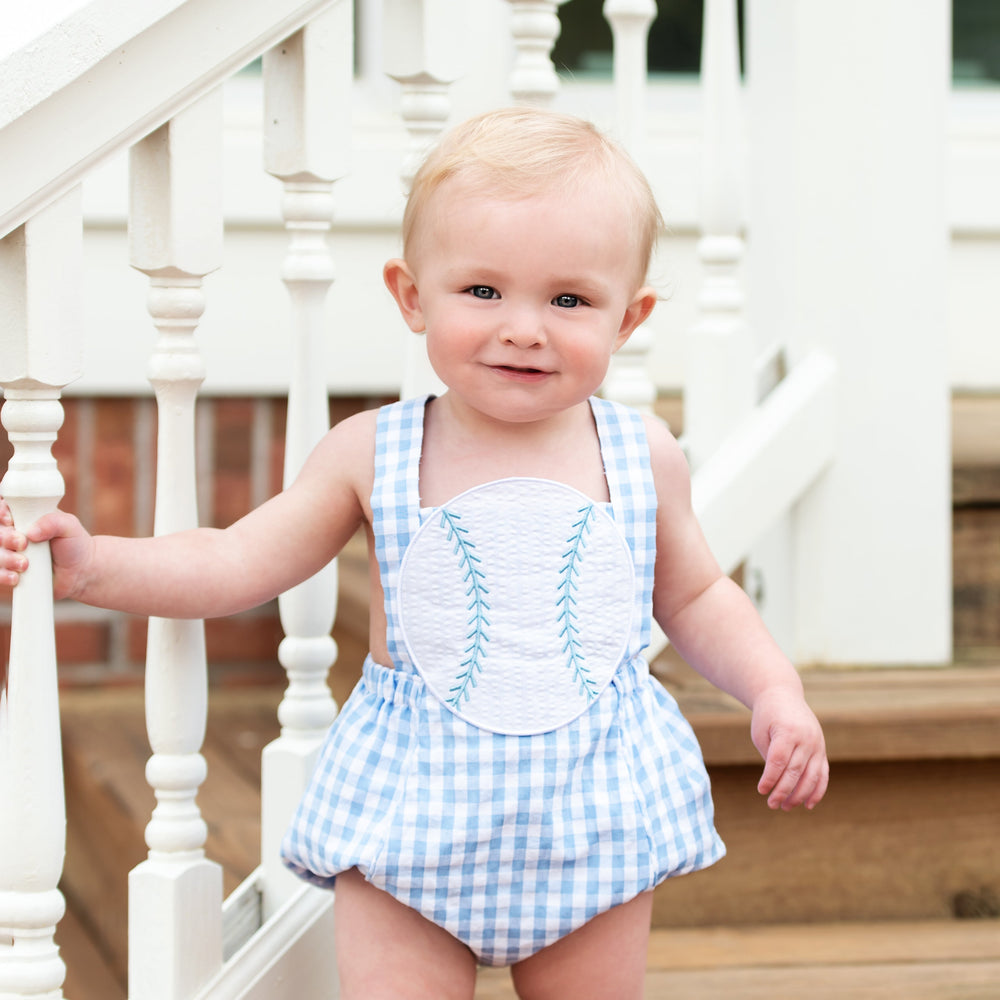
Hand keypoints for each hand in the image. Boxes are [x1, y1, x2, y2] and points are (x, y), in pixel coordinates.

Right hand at [0, 498, 94, 600]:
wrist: (80, 572)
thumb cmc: (74, 544)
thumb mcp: (69, 526)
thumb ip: (53, 522)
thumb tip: (31, 532)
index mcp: (25, 516)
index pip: (2, 508)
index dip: (1, 513)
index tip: (10, 521)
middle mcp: (13, 533)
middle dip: (5, 538)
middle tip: (23, 544)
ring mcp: (10, 552)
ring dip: (5, 559)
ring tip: (25, 564)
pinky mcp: (10, 571)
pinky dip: (2, 575)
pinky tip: (16, 577)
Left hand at [750, 685, 828, 810]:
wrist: (782, 695)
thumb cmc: (766, 716)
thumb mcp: (761, 733)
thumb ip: (770, 757)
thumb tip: (777, 785)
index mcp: (787, 731)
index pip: (779, 761)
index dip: (770, 779)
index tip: (761, 791)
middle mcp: (806, 738)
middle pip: (795, 771)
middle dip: (784, 791)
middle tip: (772, 805)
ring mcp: (817, 744)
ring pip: (811, 776)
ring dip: (800, 795)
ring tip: (786, 807)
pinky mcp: (822, 749)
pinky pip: (823, 773)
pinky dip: (817, 790)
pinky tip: (808, 804)